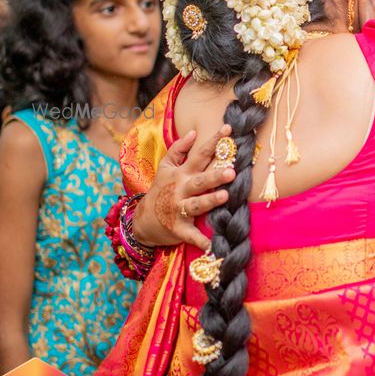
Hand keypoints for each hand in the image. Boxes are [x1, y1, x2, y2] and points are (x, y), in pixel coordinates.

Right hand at [132, 125, 234, 248]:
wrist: (143, 219)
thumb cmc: (161, 189)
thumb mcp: (166, 167)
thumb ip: (179, 149)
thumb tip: (193, 132)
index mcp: (181, 174)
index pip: (200, 154)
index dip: (214, 142)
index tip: (229, 129)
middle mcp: (181, 190)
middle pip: (200, 181)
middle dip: (215, 175)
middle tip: (232, 171)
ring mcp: (179, 210)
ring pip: (197, 205)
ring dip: (210, 201)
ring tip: (225, 196)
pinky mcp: (179, 229)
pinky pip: (192, 235)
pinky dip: (201, 241)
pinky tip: (213, 246)